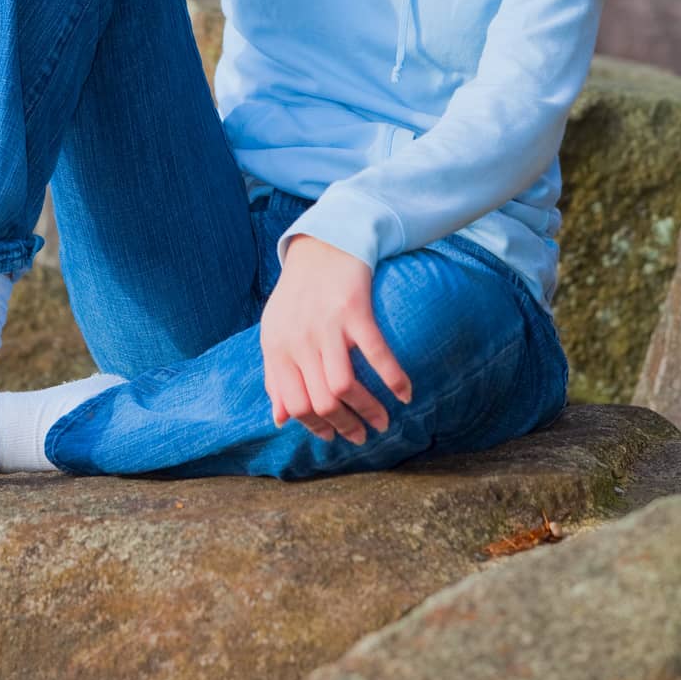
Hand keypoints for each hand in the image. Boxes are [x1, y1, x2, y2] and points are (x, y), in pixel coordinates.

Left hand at [260, 234, 413, 442]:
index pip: (294, 404)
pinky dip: (394, 379)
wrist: (322, 243)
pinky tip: (405, 394)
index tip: (334, 436)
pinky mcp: (354, 311)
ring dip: (368, 411)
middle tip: (363, 435)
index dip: (315, 426)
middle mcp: (298, 340)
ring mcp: (325, 326)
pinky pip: (376, 355)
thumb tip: (280, 420)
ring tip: (384, 422)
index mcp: (276, 347)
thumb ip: (275, 375)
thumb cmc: (299, 292)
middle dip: (346, 427)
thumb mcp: (276, 331)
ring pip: (343, 387)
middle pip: (321, 402)